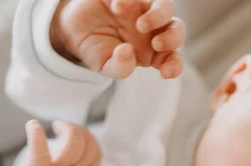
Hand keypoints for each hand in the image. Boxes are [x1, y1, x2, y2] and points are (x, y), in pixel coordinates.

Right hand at [51, 0, 185, 78]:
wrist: (73, 30)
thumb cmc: (96, 49)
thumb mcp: (104, 66)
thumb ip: (119, 67)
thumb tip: (128, 52)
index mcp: (152, 51)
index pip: (173, 58)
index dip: (175, 65)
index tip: (165, 72)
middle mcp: (152, 29)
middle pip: (177, 28)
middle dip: (174, 37)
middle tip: (157, 44)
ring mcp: (142, 9)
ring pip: (165, 5)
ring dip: (159, 15)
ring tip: (141, 25)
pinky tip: (117, 8)